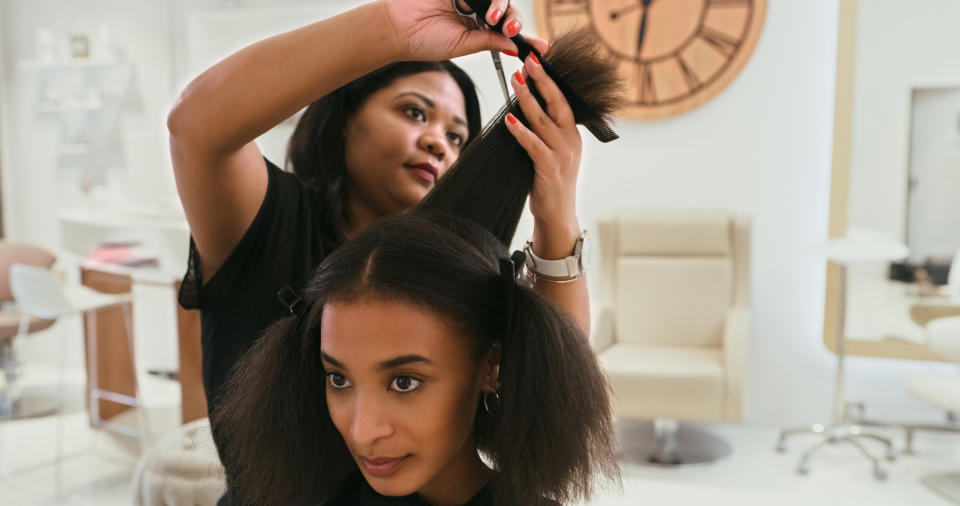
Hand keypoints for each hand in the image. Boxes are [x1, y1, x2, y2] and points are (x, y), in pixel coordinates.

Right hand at [381, 0, 522, 60]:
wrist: (398, 27)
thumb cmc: (424, 40)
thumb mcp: (463, 45)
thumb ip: (489, 42)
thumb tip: (515, 47)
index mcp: (478, 26)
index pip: (507, 27)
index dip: (524, 35)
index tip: (541, 46)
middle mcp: (476, 8)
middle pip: (506, 6)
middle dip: (511, 17)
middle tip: (507, 27)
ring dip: (499, 3)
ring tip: (491, 16)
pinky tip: (479, 2)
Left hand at [504, 40, 582, 230]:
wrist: (558, 216)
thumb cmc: (549, 185)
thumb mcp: (551, 155)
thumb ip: (543, 135)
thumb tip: (521, 112)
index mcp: (573, 136)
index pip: (562, 102)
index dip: (549, 82)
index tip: (535, 64)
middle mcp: (572, 142)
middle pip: (557, 104)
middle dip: (542, 81)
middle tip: (528, 62)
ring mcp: (563, 155)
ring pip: (544, 120)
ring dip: (527, 99)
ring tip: (514, 81)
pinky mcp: (550, 168)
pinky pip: (533, 144)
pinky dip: (521, 131)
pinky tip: (509, 119)